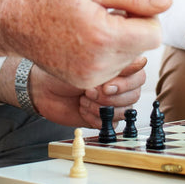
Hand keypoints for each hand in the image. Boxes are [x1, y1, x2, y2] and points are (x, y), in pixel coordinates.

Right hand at [0, 0, 170, 87]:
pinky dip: (107, 55)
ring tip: (94, 27)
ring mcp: (91, 78)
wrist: (17, 21)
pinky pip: (112, 70)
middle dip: (133, 29)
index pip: (154, 34)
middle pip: (142, 48)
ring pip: (128, 60)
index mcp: (104, 36)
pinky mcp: (84, 84)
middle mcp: (99, 64)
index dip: (146, 17)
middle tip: (106, 14)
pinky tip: (87, 41)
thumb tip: (166, 3)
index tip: (127, 8)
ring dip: (121, 43)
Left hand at [11, 56, 148, 127]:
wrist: (42, 87)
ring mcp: (112, 100)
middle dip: (111, 97)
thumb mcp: (89, 59)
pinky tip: (82, 108)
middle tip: (90, 91)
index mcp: (119, 64)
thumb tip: (142, 60)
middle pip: (134, 94)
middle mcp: (119, 81)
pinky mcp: (103, 116)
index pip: (140, 75)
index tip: (107, 84)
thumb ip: (117, 61)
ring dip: (102, 107)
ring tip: (84, 98)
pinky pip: (112, 123)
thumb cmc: (62, 67)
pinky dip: (96, 118)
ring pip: (125, 110)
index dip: (125, 82)